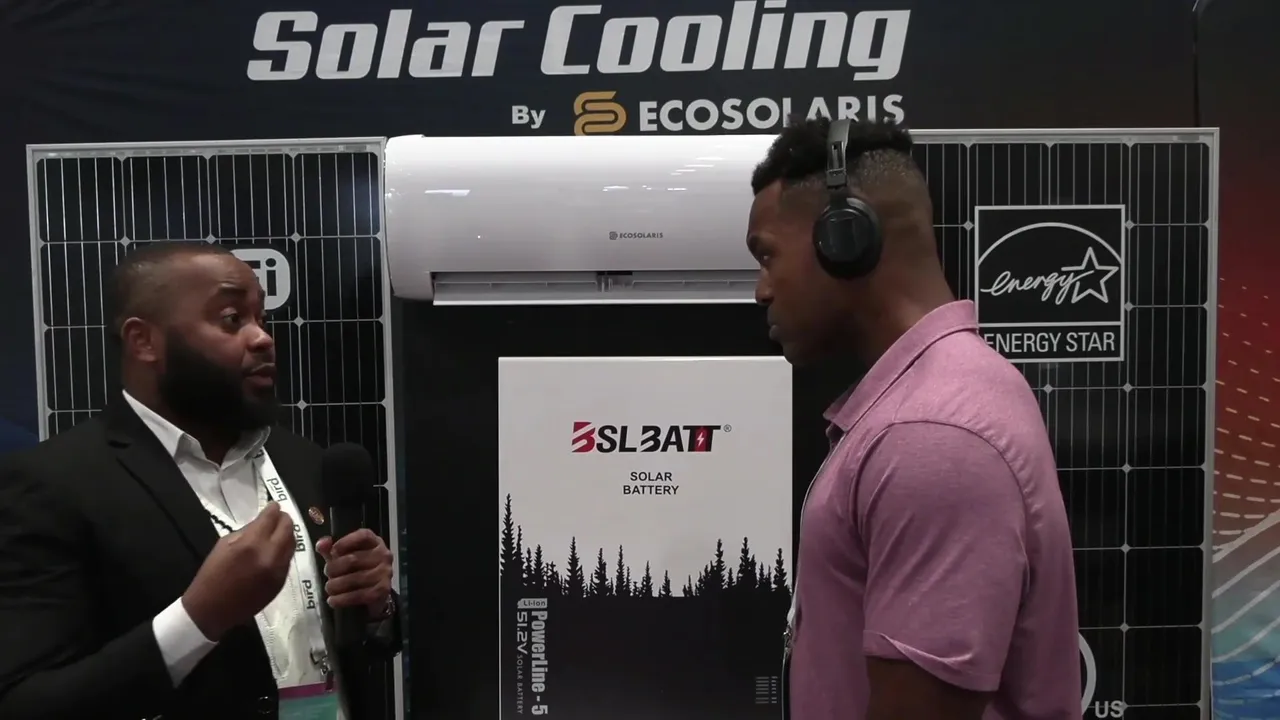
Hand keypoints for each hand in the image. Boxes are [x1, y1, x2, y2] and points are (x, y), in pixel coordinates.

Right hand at [182, 502, 295, 640]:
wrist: (211, 610)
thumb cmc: (212, 575)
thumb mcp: (224, 545)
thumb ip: (246, 531)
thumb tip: (262, 522)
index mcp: (251, 544)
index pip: (271, 518)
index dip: (273, 509)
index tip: (273, 505)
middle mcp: (270, 556)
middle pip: (288, 529)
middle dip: (284, 520)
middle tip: (279, 516)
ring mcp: (278, 571)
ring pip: (292, 545)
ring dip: (287, 535)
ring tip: (279, 531)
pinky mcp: (281, 583)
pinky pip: (288, 560)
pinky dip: (284, 552)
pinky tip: (276, 550)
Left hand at [316, 529, 392, 614]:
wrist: (375, 592)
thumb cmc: (358, 569)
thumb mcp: (343, 556)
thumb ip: (330, 549)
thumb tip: (322, 544)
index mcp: (374, 542)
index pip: (364, 536)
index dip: (346, 542)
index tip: (333, 551)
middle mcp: (383, 555)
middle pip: (353, 559)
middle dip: (334, 568)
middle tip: (327, 574)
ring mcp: (385, 573)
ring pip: (354, 579)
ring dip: (336, 585)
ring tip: (329, 588)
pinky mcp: (382, 591)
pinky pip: (358, 595)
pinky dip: (342, 599)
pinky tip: (333, 600)